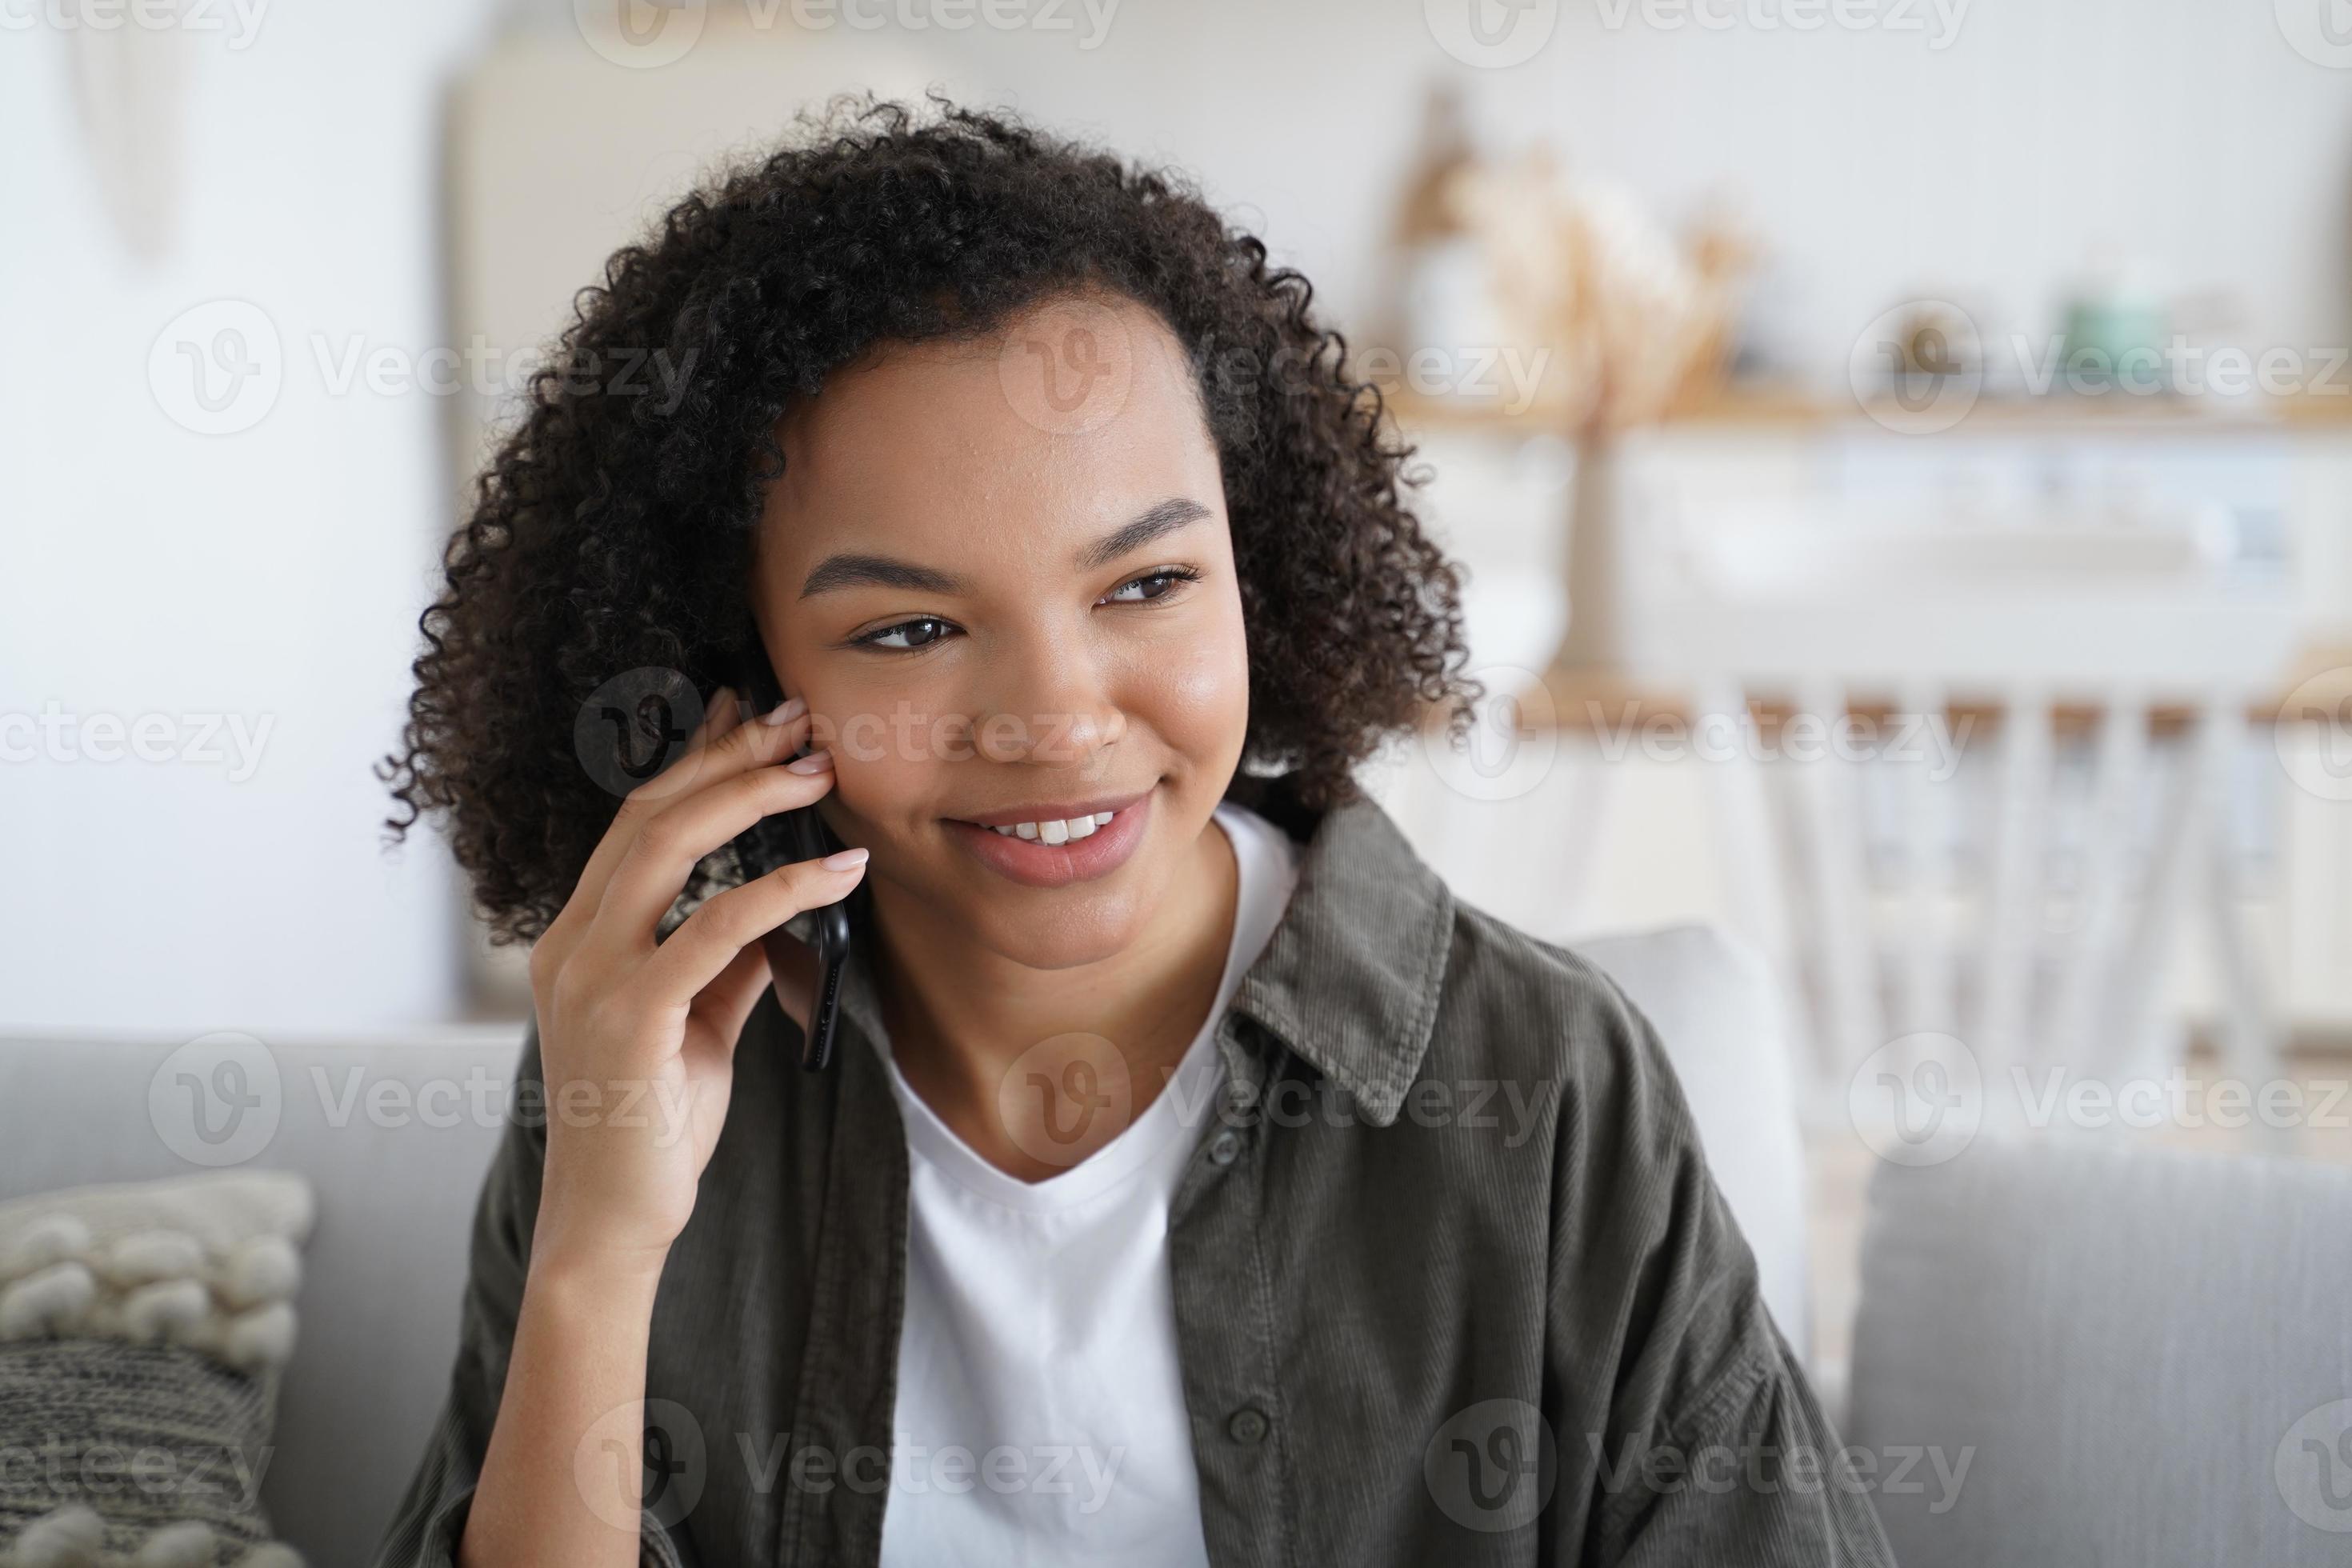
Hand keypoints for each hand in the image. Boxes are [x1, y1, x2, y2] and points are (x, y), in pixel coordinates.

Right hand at [523, 686, 867, 1275]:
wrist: (612, 1224)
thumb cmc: (649, 1131)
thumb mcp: (694, 1030)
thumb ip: (722, 968)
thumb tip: (776, 917)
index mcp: (576, 941)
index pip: (632, 824)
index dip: (691, 761)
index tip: (744, 713)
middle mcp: (571, 945)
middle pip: (648, 814)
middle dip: (726, 756)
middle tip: (797, 720)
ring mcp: (592, 977)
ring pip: (668, 848)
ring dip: (751, 796)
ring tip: (819, 768)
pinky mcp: (632, 1015)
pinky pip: (715, 927)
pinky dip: (782, 887)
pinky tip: (837, 869)